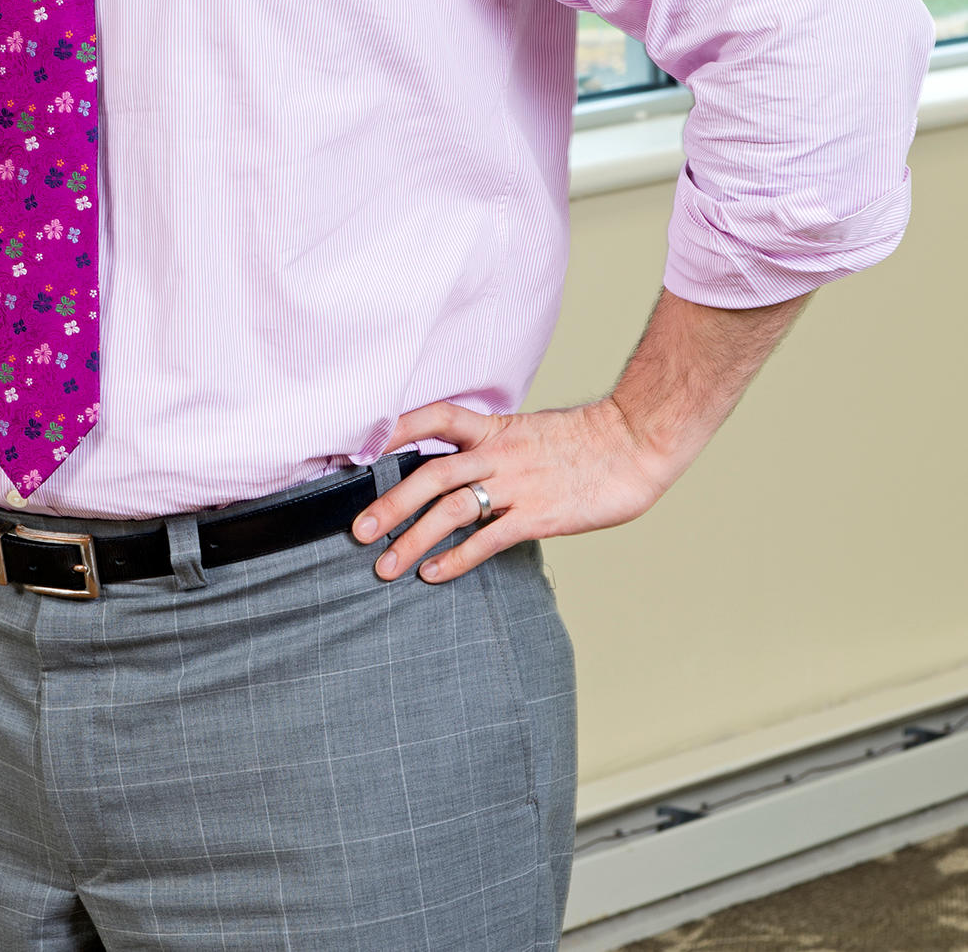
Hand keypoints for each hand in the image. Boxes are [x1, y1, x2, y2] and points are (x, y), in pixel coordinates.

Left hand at [352, 397, 672, 584]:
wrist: (635, 442)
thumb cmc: (587, 441)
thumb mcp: (530, 432)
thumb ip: (494, 447)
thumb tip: (463, 465)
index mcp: (494, 428)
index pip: (434, 418)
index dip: (394, 430)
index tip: (360, 449)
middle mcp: (497, 453)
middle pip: (429, 474)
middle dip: (389, 504)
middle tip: (358, 531)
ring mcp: (516, 484)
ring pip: (449, 509)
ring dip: (411, 538)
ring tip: (385, 565)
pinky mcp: (538, 515)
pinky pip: (487, 538)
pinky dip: (456, 559)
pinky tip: (432, 575)